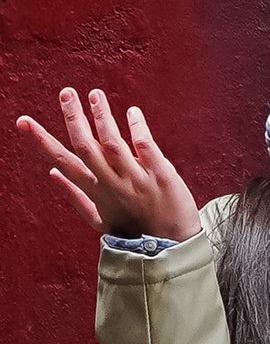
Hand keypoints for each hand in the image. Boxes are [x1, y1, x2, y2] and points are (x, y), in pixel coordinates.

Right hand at [17, 88, 201, 239]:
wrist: (172, 249)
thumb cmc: (133, 231)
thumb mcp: (98, 219)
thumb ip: (75, 195)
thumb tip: (51, 173)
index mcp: (95, 191)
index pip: (63, 162)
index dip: (42, 141)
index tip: (23, 121)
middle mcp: (113, 184)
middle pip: (86, 146)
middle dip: (73, 118)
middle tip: (66, 93)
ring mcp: (137, 180)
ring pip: (113, 144)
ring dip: (102, 117)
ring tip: (95, 94)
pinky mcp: (162, 177)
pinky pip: (147, 148)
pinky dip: (137, 128)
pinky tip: (132, 113)